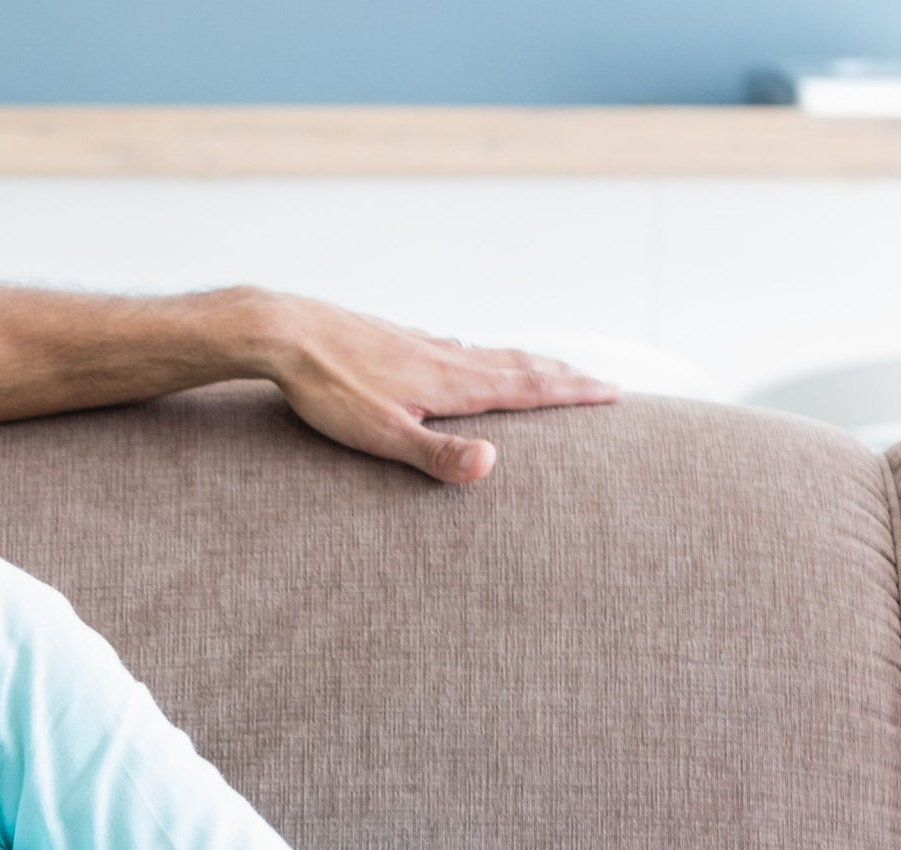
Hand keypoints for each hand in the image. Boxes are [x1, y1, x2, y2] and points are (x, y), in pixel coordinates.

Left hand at [256, 295, 616, 484]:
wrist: (286, 333)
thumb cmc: (329, 390)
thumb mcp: (382, 434)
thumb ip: (437, 454)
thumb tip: (493, 465)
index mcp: (453, 383)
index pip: (529, 388)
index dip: (574, 392)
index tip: (615, 392)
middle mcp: (448, 356)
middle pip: (519, 365)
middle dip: (563, 376)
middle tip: (602, 380)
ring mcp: (422, 343)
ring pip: (489, 352)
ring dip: (527, 362)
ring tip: (548, 367)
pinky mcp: (396, 338)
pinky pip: (454, 346)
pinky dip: (480, 352)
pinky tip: (466, 351)